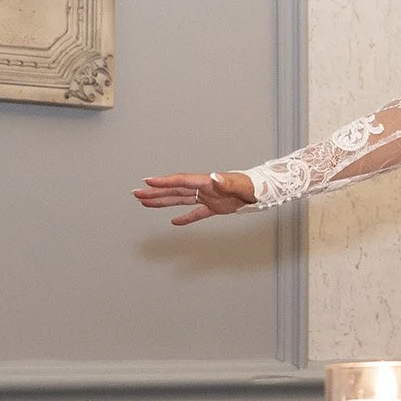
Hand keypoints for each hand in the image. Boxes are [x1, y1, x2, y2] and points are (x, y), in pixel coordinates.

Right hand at [134, 171, 254, 224]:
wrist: (264, 191)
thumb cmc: (253, 186)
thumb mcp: (241, 184)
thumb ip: (227, 182)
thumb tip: (214, 178)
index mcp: (207, 182)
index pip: (181, 181)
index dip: (164, 182)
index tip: (147, 181)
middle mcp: (204, 188)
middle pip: (174, 190)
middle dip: (155, 192)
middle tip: (136, 193)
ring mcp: (208, 197)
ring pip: (180, 200)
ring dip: (163, 202)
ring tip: (145, 202)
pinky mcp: (214, 207)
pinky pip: (196, 213)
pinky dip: (185, 218)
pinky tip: (174, 222)